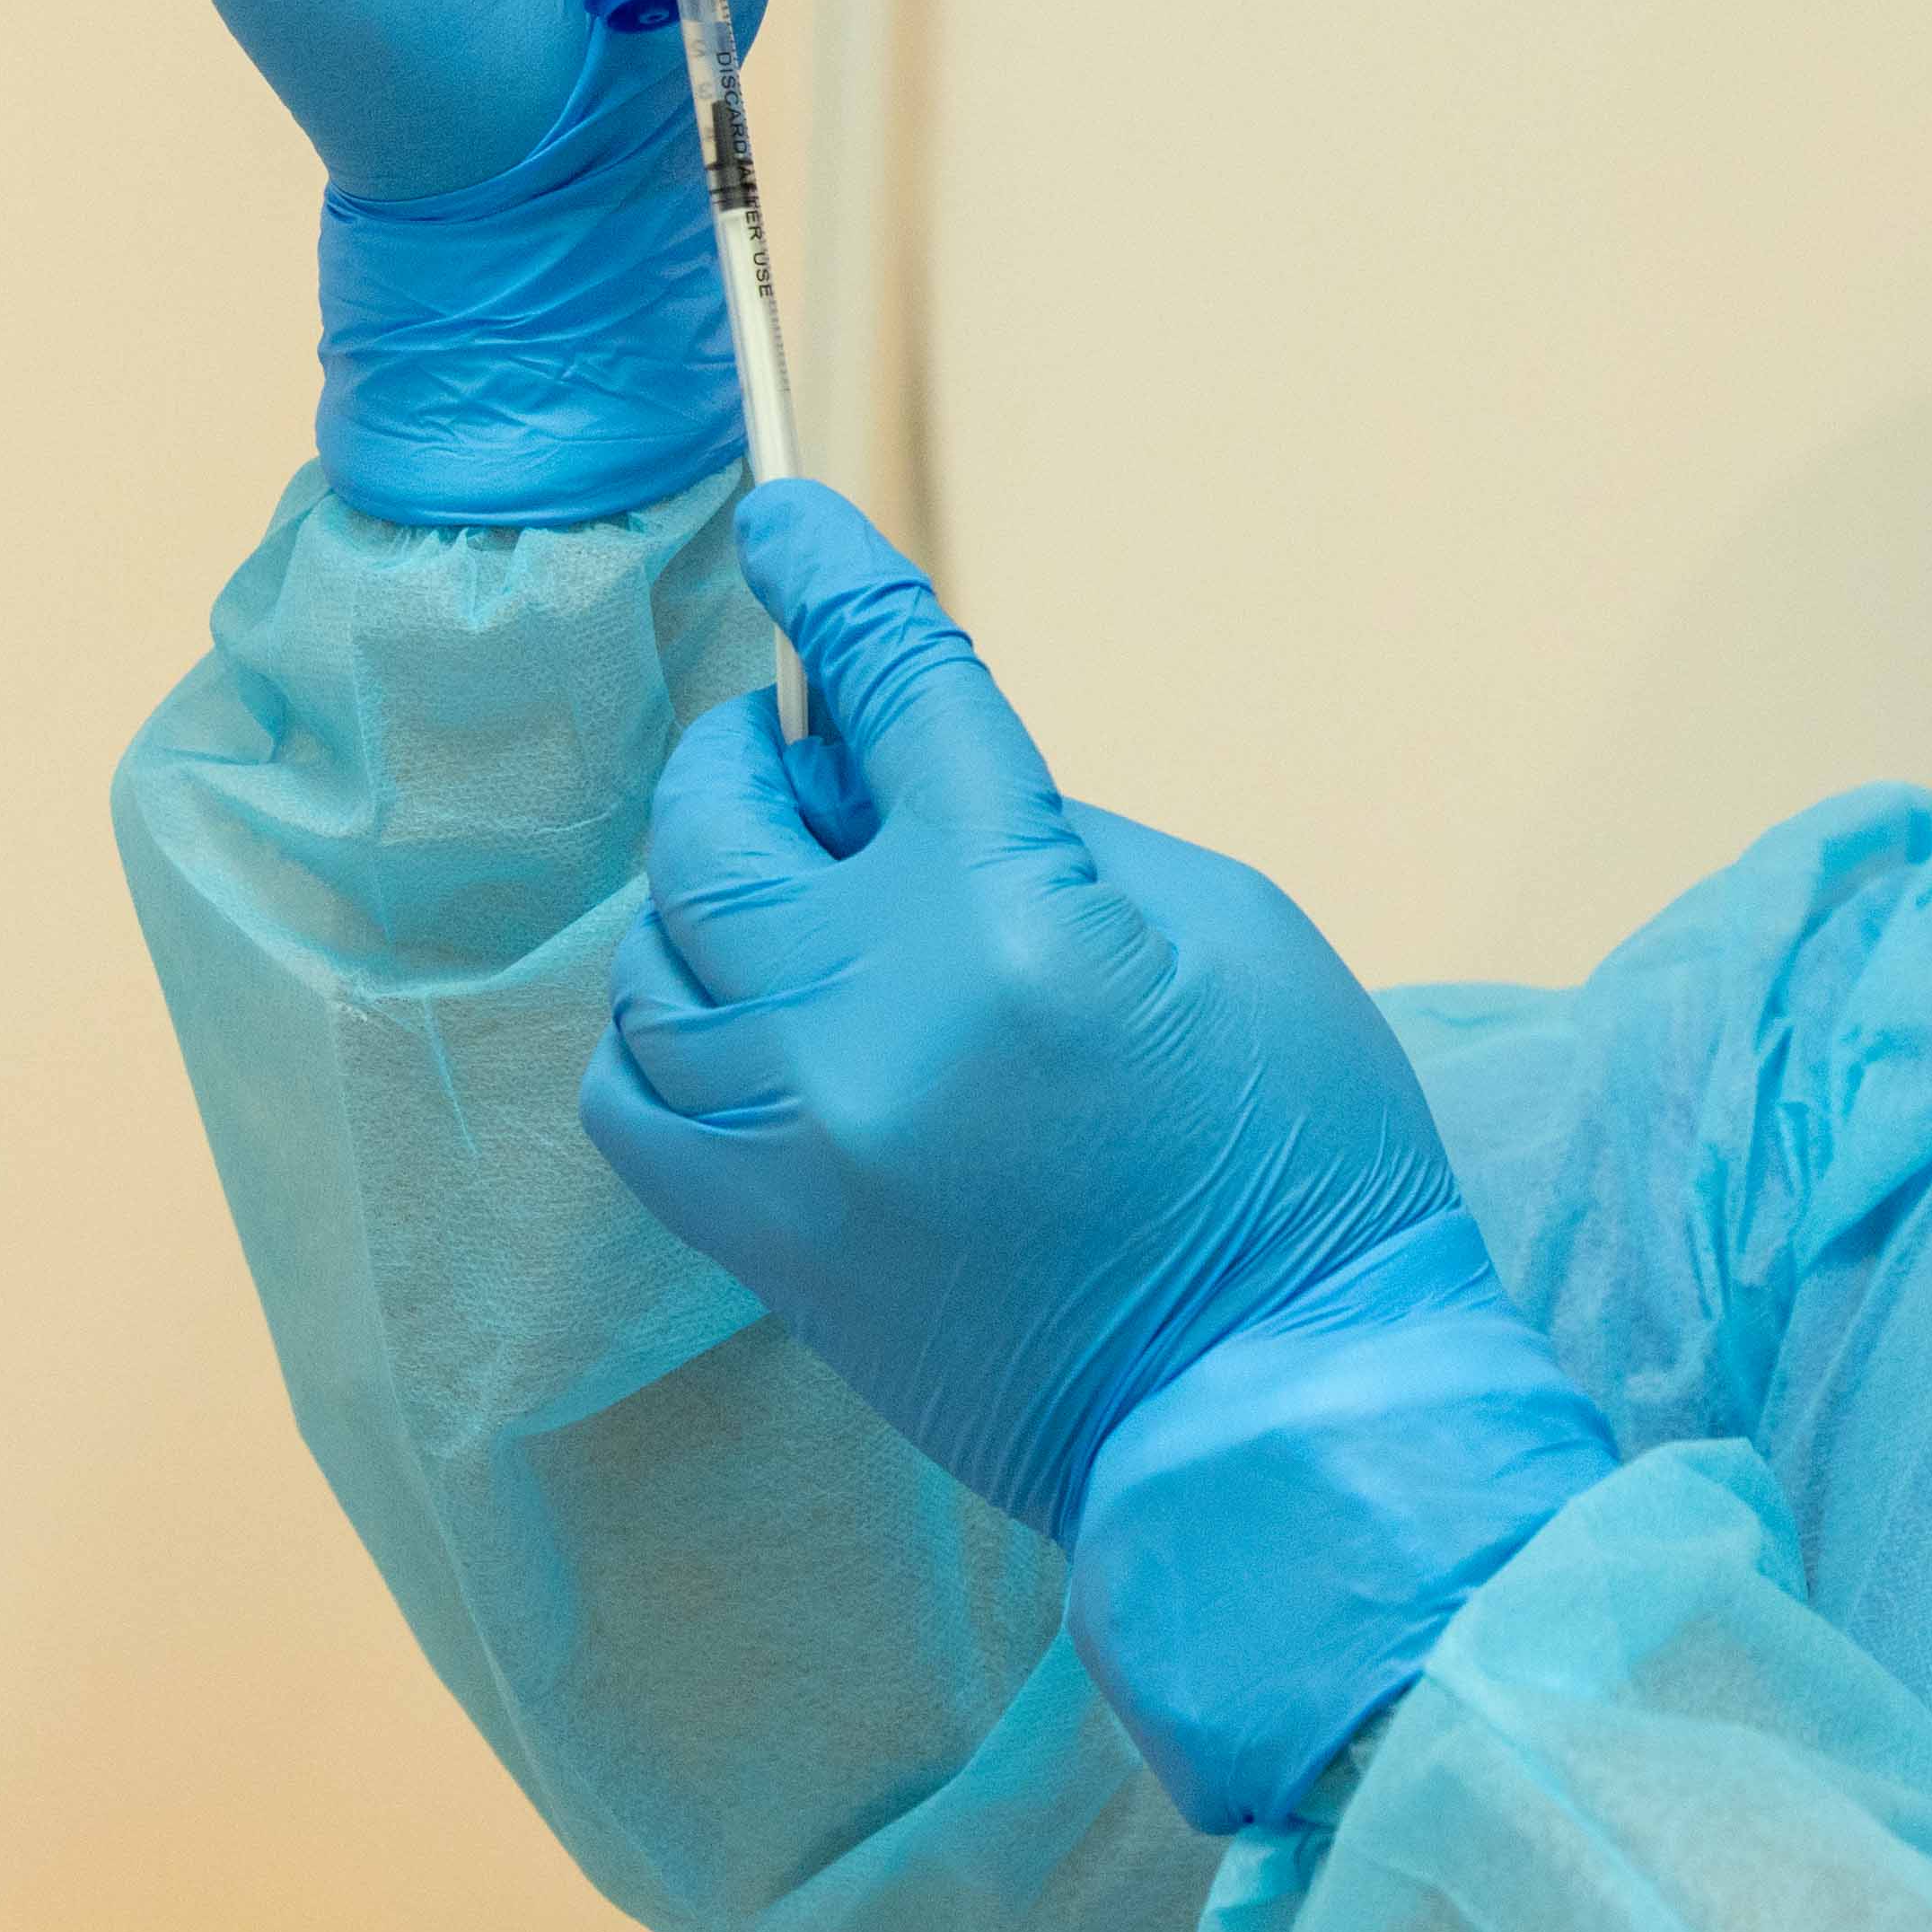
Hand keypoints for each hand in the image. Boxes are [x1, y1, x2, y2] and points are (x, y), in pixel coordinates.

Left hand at [584, 488, 1618, 1828]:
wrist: (1273, 1412)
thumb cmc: (1298, 1159)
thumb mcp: (1230, 932)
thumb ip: (1046, 830)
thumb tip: (901, 770)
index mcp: (1018, 926)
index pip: (891, 693)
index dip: (828, 584)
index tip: (781, 519)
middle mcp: (875, 1025)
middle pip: (730, 819)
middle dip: (759, 756)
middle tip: (805, 747)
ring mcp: (800, 1144)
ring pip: (661, 950)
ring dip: (716, 891)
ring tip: (797, 894)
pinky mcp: (767, 1245)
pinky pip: (632, 1088)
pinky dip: (667, 1019)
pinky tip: (746, 1011)